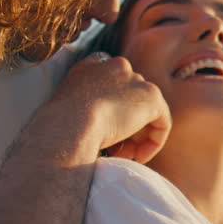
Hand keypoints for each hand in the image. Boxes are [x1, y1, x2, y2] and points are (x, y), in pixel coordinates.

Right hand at [49, 52, 170, 163]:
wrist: (70, 122)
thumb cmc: (60, 124)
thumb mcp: (66, 108)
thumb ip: (84, 106)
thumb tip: (103, 129)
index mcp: (92, 66)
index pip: (112, 86)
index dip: (110, 113)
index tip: (102, 133)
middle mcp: (116, 66)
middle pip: (129, 100)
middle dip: (124, 127)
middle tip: (114, 150)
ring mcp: (135, 80)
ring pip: (144, 113)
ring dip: (135, 138)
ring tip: (122, 156)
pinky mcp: (151, 98)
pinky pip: (161, 122)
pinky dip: (153, 143)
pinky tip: (138, 157)